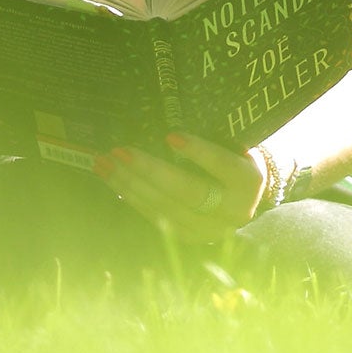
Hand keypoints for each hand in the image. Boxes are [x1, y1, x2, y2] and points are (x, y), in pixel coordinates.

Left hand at [94, 133, 265, 241]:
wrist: (243, 200)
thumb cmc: (232, 159)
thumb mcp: (232, 146)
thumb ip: (210, 136)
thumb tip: (165, 114)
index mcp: (248, 182)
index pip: (223, 166)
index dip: (199, 152)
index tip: (171, 137)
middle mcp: (232, 211)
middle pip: (188, 192)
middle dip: (151, 170)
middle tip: (120, 151)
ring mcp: (209, 230)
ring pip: (165, 207)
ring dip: (129, 184)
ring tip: (103, 162)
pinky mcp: (188, 238)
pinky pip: (155, 217)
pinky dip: (131, 197)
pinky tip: (112, 179)